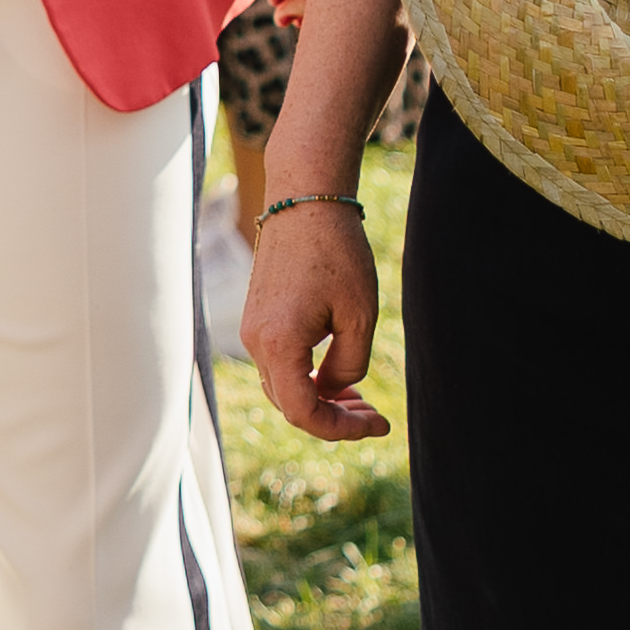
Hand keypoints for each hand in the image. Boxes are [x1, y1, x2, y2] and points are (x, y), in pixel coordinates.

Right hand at [245, 192, 387, 441]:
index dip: (342, 429)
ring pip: (284, 388)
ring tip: (360, 398)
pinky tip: (336, 376)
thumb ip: (349, 365)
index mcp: (279, 344)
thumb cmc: (337, 253)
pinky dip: (307, 378)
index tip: (378, 424)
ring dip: (321, 399)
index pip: (304, 413)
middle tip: (374, 415)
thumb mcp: (359, 315)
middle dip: (334, 418)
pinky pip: (279, 365)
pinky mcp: (256, 319)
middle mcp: (255, 343)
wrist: (305, 200)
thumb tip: (333, 390)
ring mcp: (251, 331)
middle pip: (291, 406)